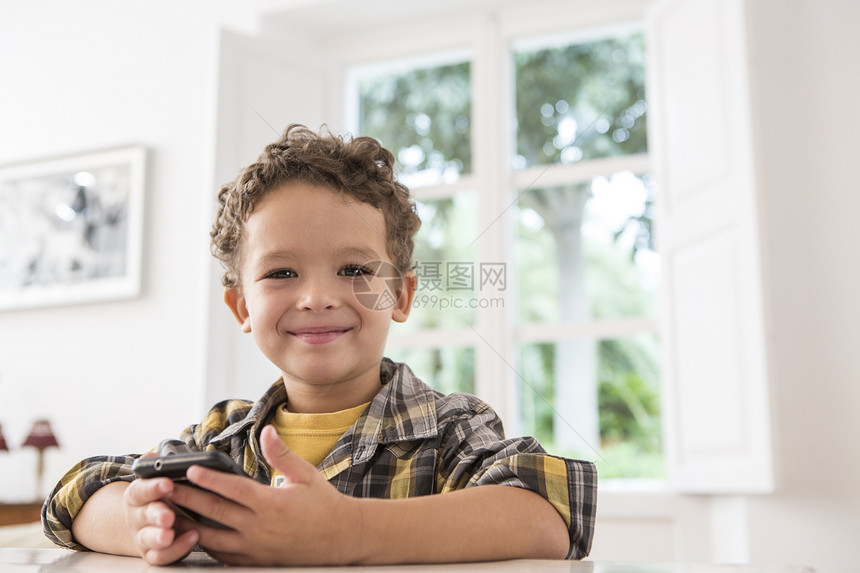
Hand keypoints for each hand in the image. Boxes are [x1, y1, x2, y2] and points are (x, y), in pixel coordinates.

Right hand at [122, 454, 198, 564]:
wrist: (147, 523)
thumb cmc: (161, 495)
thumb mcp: (157, 479)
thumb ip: (158, 468)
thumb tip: (156, 457)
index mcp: (137, 494)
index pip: (140, 490)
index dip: (153, 487)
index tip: (167, 483)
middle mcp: (136, 516)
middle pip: (143, 516)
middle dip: (156, 515)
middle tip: (168, 515)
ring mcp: (143, 536)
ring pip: (147, 539)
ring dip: (159, 537)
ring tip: (170, 534)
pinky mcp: (153, 553)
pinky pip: (160, 556)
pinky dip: (176, 549)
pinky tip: (193, 538)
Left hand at [169, 425, 361, 565]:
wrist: (343, 539)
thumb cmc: (325, 504)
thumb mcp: (306, 474)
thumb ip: (282, 454)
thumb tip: (267, 431)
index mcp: (272, 505)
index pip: (232, 489)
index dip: (208, 479)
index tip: (189, 470)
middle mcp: (260, 529)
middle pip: (214, 514)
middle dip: (186, 500)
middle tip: (164, 491)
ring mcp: (256, 549)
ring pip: (212, 539)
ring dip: (188, 526)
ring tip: (168, 516)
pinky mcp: (256, 561)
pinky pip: (223, 555)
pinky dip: (205, 544)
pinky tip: (194, 535)